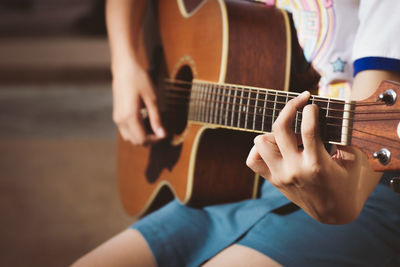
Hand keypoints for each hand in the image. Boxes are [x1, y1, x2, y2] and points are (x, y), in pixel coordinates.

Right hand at [112, 61, 165, 144]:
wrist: (124, 68)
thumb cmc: (139, 80)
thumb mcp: (152, 99)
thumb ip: (156, 118)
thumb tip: (162, 134)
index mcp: (129, 117)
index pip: (142, 139)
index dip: (155, 140)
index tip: (164, 133)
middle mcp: (120, 120)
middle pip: (135, 141)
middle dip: (149, 139)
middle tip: (160, 129)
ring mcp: (117, 118)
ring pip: (130, 137)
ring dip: (142, 135)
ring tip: (153, 123)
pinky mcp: (117, 115)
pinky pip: (126, 130)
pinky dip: (136, 129)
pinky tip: (144, 118)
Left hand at [246, 91, 379, 223]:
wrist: (334, 213)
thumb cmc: (347, 183)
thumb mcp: (354, 161)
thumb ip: (343, 138)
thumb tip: (327, 113)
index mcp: (317, 165)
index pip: (308, 130)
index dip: (309, 110)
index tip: (312, 103)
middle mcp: (294, 170)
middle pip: (280, 129)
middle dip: (290, 108)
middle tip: (301, 101)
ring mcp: (280, 175)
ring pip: (261, 142)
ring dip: (274, 132)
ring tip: (290, 135)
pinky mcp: (272, 180)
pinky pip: (252, 160)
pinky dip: (260, 150)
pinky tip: (276, 147)